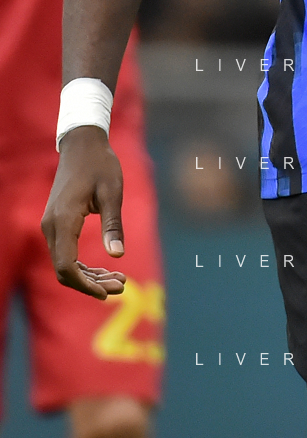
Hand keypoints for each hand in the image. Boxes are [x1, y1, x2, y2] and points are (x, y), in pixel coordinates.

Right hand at [41, 125, 126, 298]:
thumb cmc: (100, 164)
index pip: (67, 267)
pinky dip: (84, 265)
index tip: (108, 293)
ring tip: (119, 280)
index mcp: (63, 220)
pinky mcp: (57, 223)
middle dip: (92, 284)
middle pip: (65, 270)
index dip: (86, 285)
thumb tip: (118, 255)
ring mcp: (52, 225)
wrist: (82, 144)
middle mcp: (52, 226)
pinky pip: (66, 253)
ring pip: (65, 264)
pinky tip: (106, 268)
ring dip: (89, 277)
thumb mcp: (112, 192)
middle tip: (122, 286)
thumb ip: (113, 224)